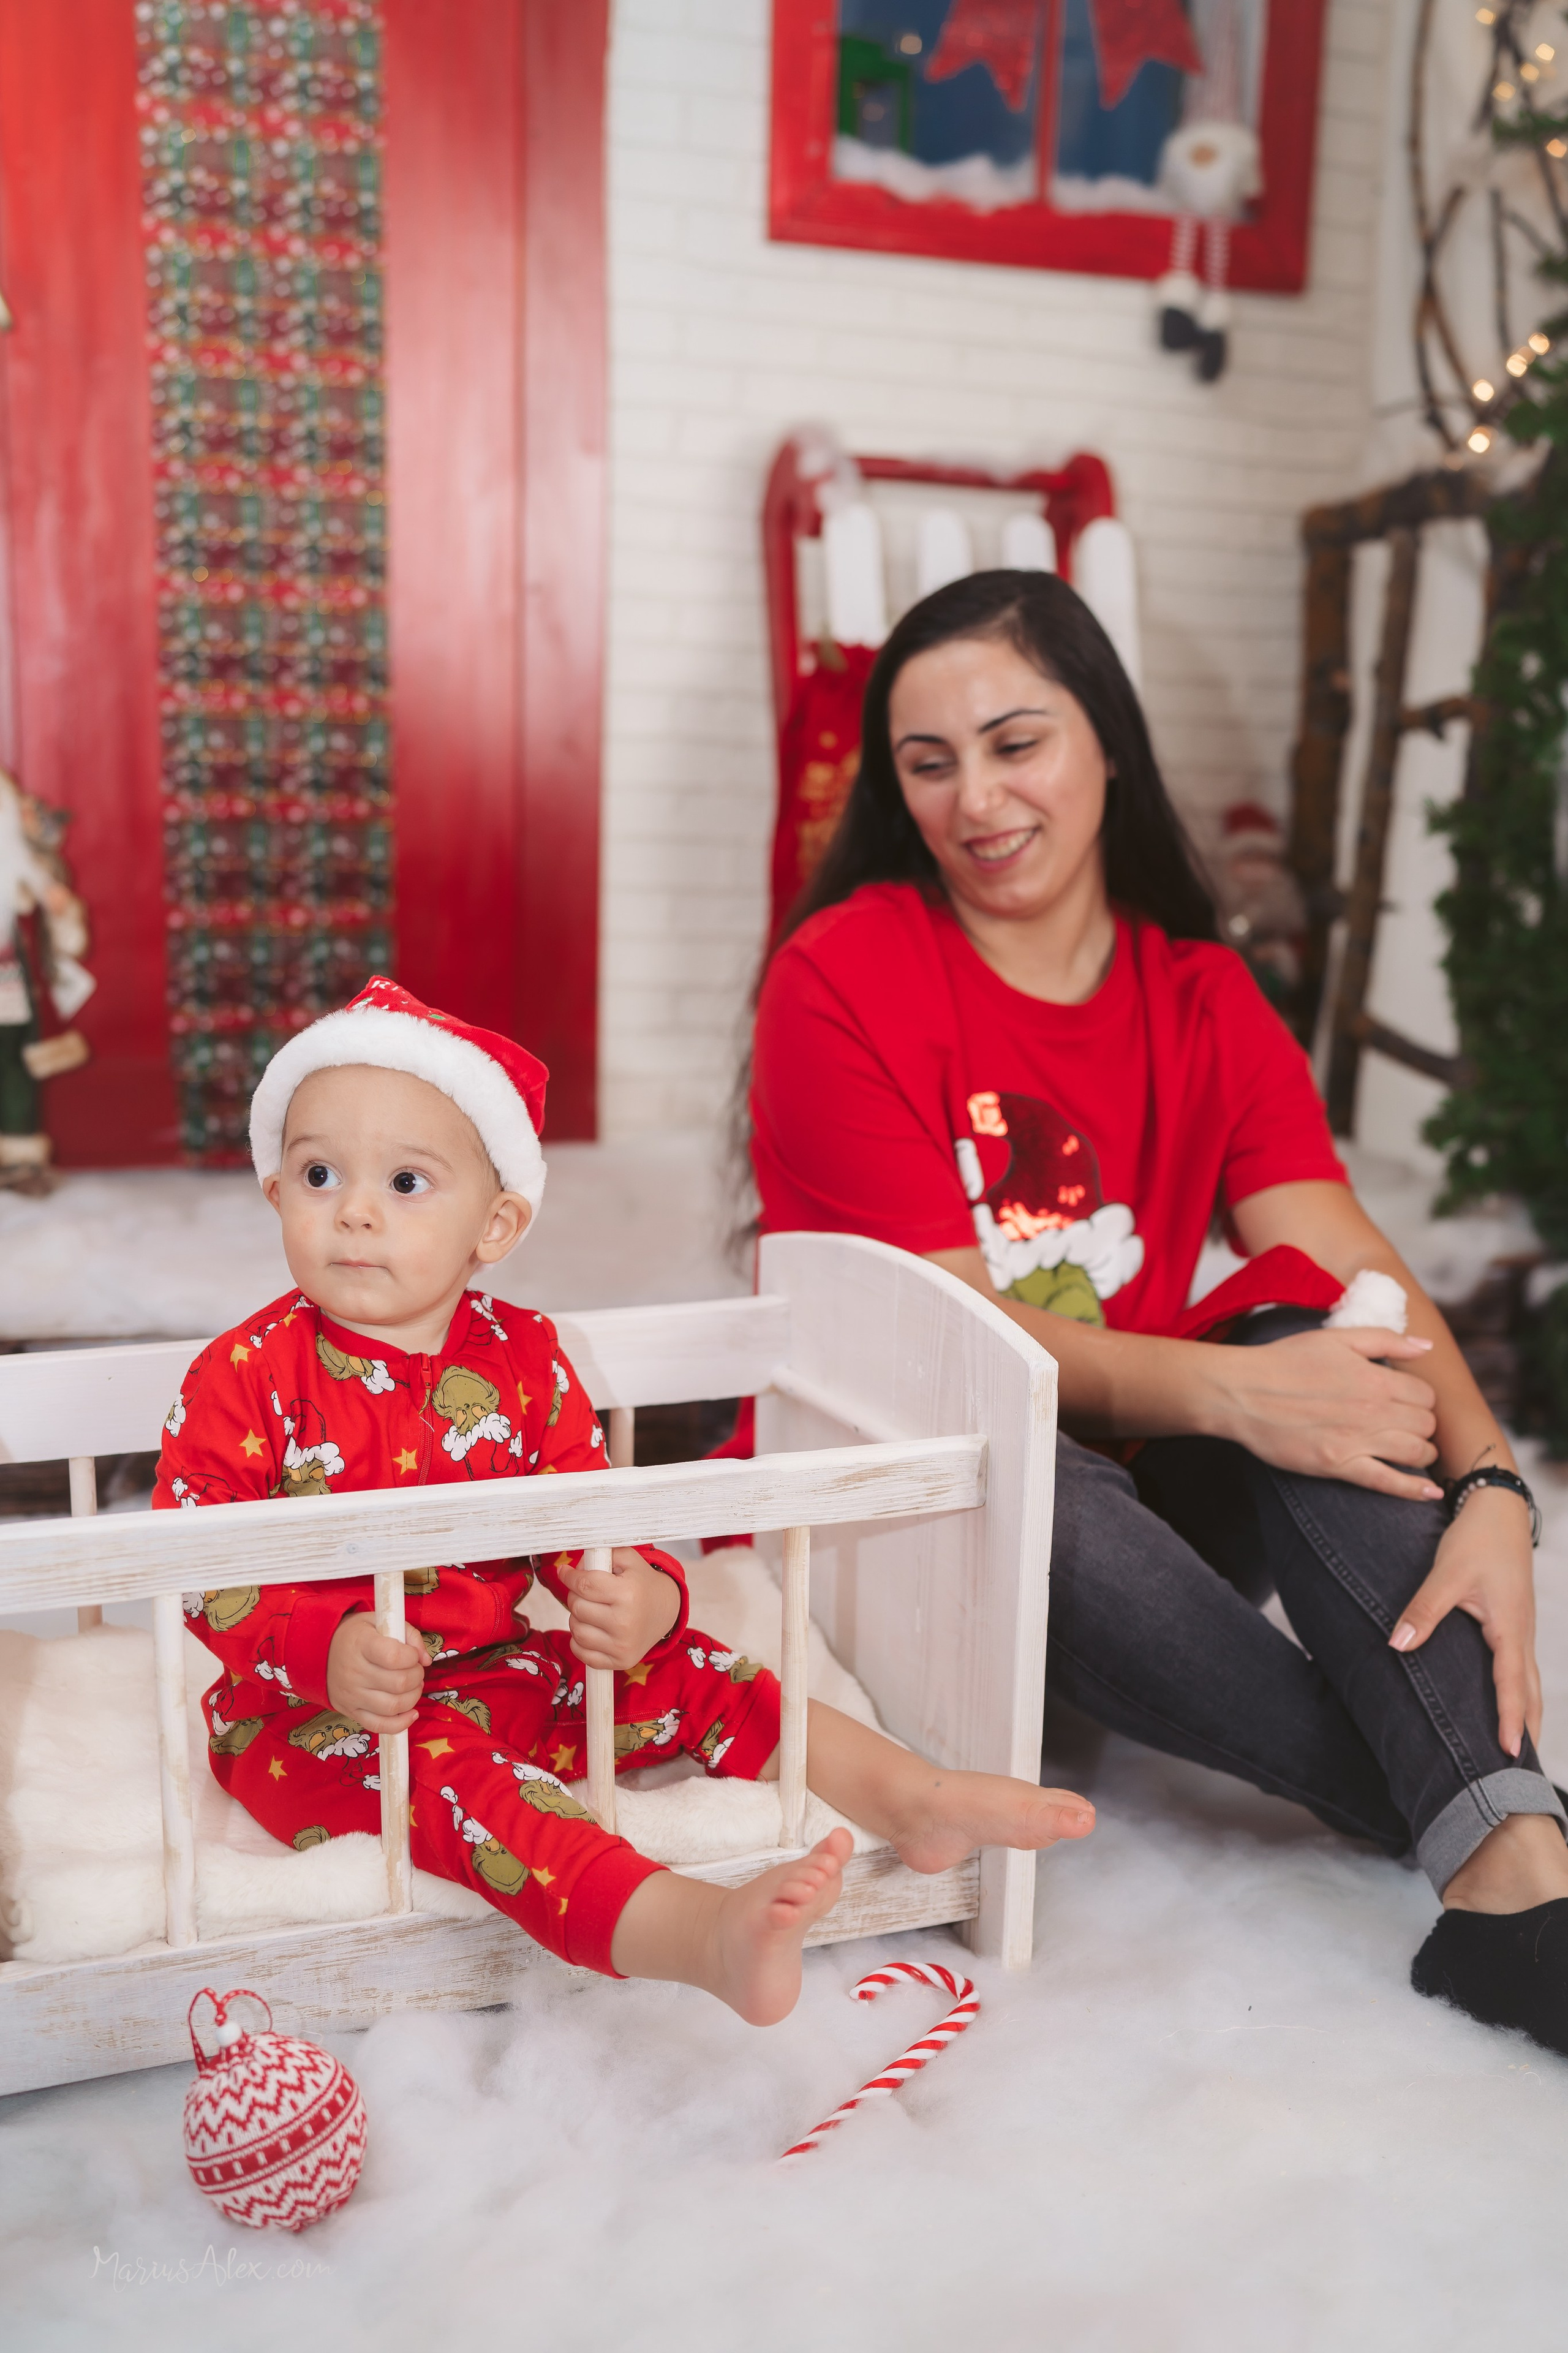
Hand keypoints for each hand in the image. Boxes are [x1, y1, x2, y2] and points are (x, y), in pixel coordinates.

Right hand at [326, 1612, 426, 1733]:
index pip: (394, 1656)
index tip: (412, 1654)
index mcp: (361, 1644)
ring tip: (412, 1686)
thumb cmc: (356, 1636)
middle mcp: (354, 1672)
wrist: (320, 1652)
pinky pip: (379, 1726)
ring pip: (393, 1706)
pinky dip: (400, 1724)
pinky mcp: (351, 1712)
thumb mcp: (379, 1621)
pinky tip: (411, 1713)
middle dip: (417, 1676)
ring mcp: (351, 1695)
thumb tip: (425, 1660)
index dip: (412, 1656)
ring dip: (413, 1697)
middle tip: (415, 1669)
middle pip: (399, 1683)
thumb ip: (408, 1634)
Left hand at [559, 1547, 680, 1671]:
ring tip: (592, 1610)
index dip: (569, 1576)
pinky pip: (581, 1652)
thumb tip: (571, 1570)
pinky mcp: (620, 1662)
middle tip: (587, 1592)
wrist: (666, 1611)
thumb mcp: (628, 1559)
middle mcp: (625, 1622)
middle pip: (577, 1607)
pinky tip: (592, 1629)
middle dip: (576, 1595)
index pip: (584, 1584)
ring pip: (576, 1630)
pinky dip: (579, 1640)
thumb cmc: (642, 1584)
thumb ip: (601, 1554)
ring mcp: (622, 1646)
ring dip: (577, 1618)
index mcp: (628, 1594)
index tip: (565, 1572)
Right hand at [1208, 1327, 1442, 1499]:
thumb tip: (1427, 1346)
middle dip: (1422, 1426)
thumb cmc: (1285, 1361)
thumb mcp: (1336, 1338)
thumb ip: (1385, 1339)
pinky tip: (1429, 1494)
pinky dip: (1413, 1490)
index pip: (1425, 1395)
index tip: (1406, 1403)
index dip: (1420, 1400)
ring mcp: (1357, 1440)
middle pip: (1425, 1425)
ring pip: (1416, 1453)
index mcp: (1375, 1378)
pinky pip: (1388, 1482)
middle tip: (1405, 1426)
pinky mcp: (1338, 1465)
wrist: (1242, 1391)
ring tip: (1412, 1452)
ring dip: (1422, 1454)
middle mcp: (1373, 1410)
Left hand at [1390, 1484, 1539, 1757]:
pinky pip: (1521, 1667)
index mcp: (1510, 1627)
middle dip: (1527, 1730)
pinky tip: (1509, 1704)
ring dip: (1527, 1714)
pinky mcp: (1515, 1622)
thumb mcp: (1446, 1573)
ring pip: (1530, 1681)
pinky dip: (1521, 1693)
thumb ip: (1424, 1609)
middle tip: (1520, 1772)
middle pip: (1531, 1692)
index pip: (1512, 1684)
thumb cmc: (1476, 1539)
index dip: (1509, 1719)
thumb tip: (1398, 1644)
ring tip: (1520, 1750)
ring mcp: (1521, 1629)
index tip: (1508, 1754)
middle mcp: (1522, 1634)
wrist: (1497, 1509)